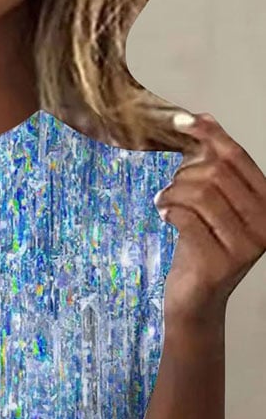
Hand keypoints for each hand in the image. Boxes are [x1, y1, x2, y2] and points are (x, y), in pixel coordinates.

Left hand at [154, 111, 265, 325]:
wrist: (196, 300)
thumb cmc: (203, 250)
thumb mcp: (212, 205)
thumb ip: (212, 167)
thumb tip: (202, 118)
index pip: (237, 158)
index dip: (209, 135)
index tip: (181, 122)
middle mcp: (265, 224)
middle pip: (216, 173)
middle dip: (184, 173)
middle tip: (170, 187)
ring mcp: (245, 245)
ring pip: (200, 193)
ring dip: (173, 191)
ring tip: (163, 201)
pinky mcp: (220, 262)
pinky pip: (187, 218)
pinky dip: (169, 210)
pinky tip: (164, 213)